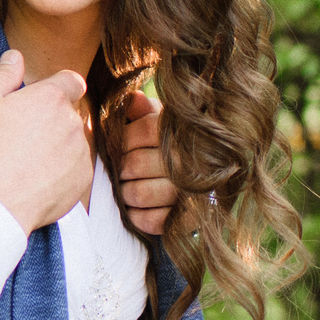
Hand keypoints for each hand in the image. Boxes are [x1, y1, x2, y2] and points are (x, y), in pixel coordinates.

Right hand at [0, 51, 93, 232]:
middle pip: (68, 114)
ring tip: (26, 162)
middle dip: (51, 121)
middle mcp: (72, 121)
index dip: (59, 87)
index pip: (71, 80)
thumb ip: (2, 74)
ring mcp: (80, 152)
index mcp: (51, 97)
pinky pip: (75, 170)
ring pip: (72, 142)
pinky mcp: (82, 180)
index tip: (43, 100)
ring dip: (57, 147)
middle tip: (22, 137)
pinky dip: (60, 173)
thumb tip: (15, 56)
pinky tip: (35, 179)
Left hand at [115, 93, 179, 236]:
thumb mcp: (159, 121)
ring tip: (125, 188)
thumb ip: (142, 110)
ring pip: (139, 193)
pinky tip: (135, 209)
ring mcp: (191, 192)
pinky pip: (153, 221)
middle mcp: (190, 161)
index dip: (124, 137)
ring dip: (124, 193)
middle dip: (120, 168)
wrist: (201, 177)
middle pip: (135, 164)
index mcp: (183, 133)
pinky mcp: (189, 218)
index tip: (117, 144)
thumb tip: (134, 98)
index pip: (146, 129)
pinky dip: (137, 216)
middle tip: (119, 170)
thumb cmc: (169, 143)